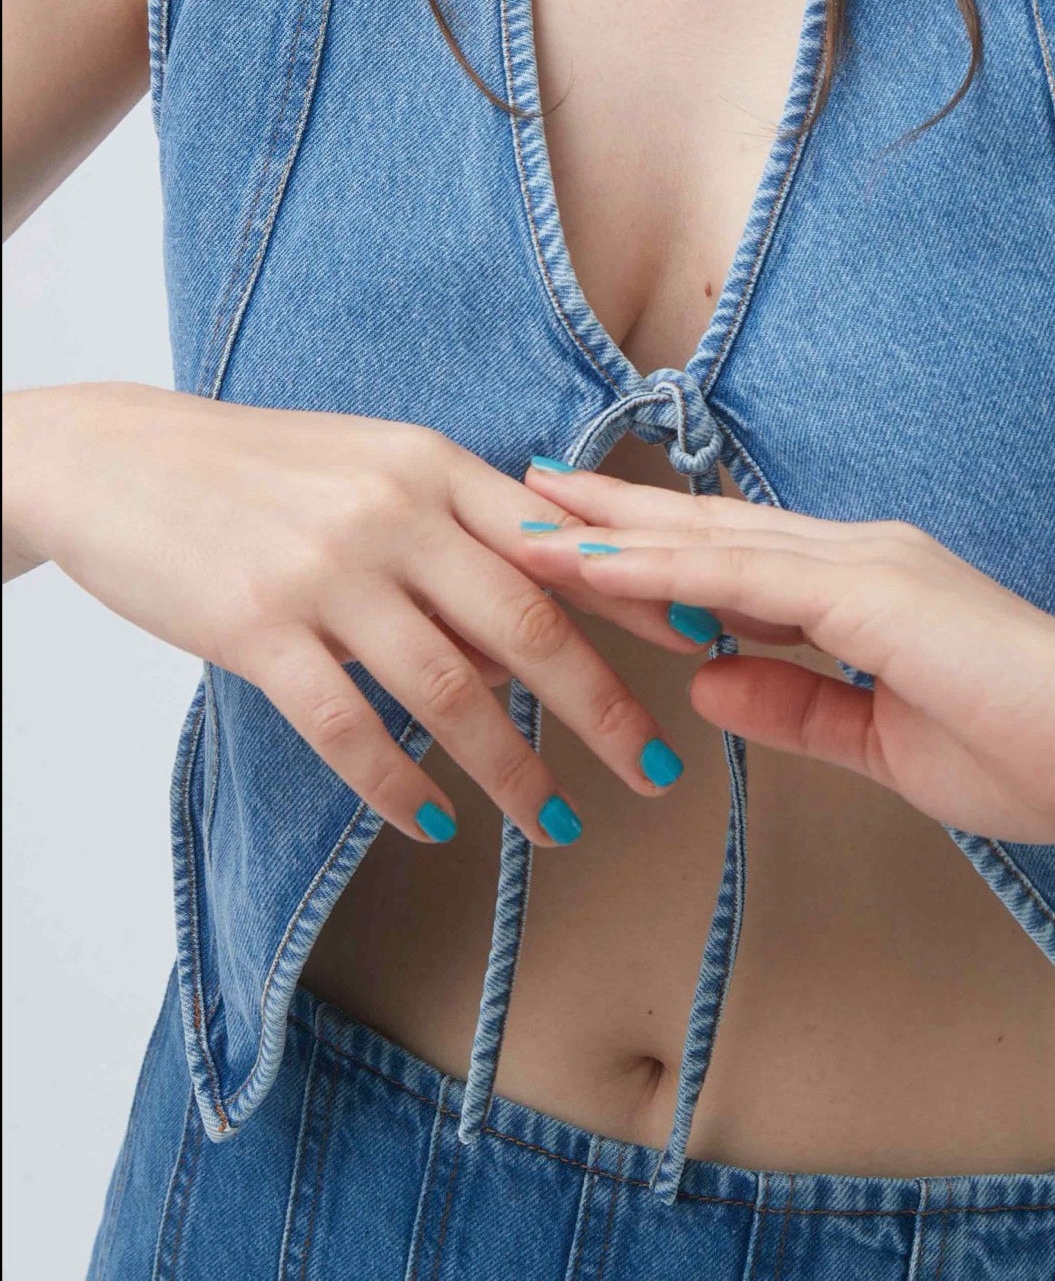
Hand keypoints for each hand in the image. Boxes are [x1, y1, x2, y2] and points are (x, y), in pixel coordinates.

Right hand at [3, 384, 716, 846]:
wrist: (124, 459)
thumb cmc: (262, 473)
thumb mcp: (374, 476)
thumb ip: (454, 544)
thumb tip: (526, 642)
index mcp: (434, 467)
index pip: (557, 540)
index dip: (634, 598)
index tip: (703, 646)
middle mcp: (394, 513)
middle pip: (524, 621)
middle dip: (600, 704)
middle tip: (654, 769)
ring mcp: (327, 572)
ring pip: (447, 687)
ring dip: (510, 766)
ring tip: (554, 823)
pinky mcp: (259, 629)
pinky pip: (346, 725)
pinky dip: (396, 782)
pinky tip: (432, 822)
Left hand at [510, 460, 1054, 844]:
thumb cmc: (1030, 753)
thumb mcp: (886, 743)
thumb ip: (797, 707)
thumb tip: (705, 681)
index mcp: (865, 589)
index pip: (732, 562)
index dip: (645, 546)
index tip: (568, 538)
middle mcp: (858, 556)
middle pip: (705, 530)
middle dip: (606, 516)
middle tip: (519, 493)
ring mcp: (867, 566)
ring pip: (711, 541)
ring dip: (611, 533)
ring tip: (526, 519)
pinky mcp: (875, 596)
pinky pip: (747, 579)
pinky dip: (666, 570)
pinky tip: (599, 568)